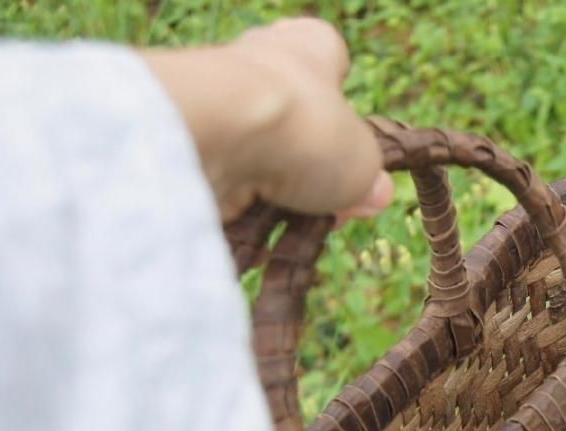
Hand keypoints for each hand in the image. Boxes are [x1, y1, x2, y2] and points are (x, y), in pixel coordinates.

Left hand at [140, 18, 393, 222]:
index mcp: (308, 50)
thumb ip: (370, 178)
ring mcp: (219, 106)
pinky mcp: (189, 149)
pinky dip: (242, 217)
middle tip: (330, 207)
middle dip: (311, 167)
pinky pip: (225, 188)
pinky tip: (261, 243)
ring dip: (277, 198)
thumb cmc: (306, 130)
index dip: (343, 99)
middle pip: (293, 119)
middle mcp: (259, 68)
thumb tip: (376, 193)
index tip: (350, 140)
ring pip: (257, 157)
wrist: (218, 136)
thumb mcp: (361, 162)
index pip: (329, 58)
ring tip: (298, 232)